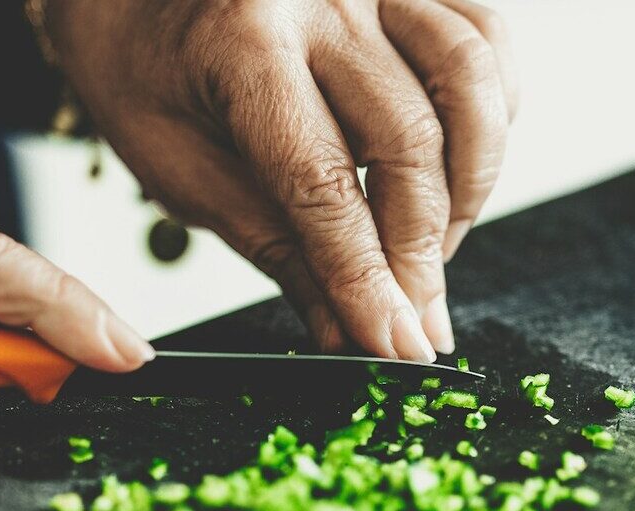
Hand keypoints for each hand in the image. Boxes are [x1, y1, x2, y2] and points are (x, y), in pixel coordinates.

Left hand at [49, 0, 517, 359]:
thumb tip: (344, 331)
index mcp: (242, 41)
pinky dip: (491, 116)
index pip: (323, 184)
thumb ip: (274, 247)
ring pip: (468, 85)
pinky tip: (456, 171)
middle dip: (420, 253)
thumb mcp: (180, 171)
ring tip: (433, 250)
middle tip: (418, 323)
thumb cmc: (144, 71)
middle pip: (407, 141)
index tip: (396, 346)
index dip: (367, 278)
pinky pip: (485, 41)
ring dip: (467, 188)